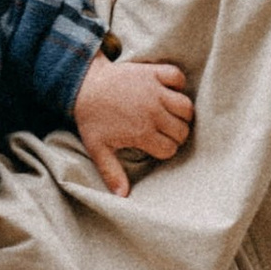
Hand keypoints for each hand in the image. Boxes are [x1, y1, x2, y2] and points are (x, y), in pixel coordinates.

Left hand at [73, 53, 194, 198]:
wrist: (84, 85)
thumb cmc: (91, 118)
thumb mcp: (98, 149)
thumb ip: (112, 173)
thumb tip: (123, 197)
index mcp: (142, 132)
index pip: (170, 148)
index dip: (165, 150)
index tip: (156, 146)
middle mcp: (153, 112)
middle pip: (182, 130)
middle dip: (176, 135)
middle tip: (165, 132)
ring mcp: (155, 91)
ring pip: (186, 107)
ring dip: (182, 113)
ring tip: (172, 115)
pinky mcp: (153, 72)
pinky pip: (177, 77)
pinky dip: (177, 83)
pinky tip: (168, 91)